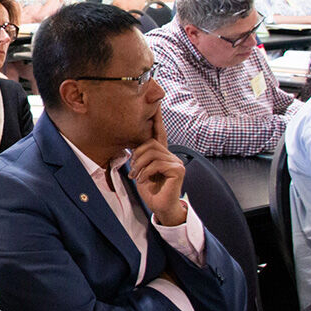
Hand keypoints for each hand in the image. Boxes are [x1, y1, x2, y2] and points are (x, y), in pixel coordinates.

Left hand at [128, 110, 186, 225]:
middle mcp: (172, 155)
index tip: (156, 103)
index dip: (158, 118)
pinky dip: (146, 172)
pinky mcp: (178, 170)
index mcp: (163, 154)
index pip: (160, 133)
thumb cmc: (151, 190)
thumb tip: (132, 145)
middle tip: (133, 170)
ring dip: (140, 165)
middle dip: (137, 155)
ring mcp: (176, 162)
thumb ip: (141, 157)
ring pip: (152, 152)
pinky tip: (144, 180)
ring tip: (137, 176)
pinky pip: (156, 163)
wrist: (160, 207)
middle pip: (150, 143)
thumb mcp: (141, 170)